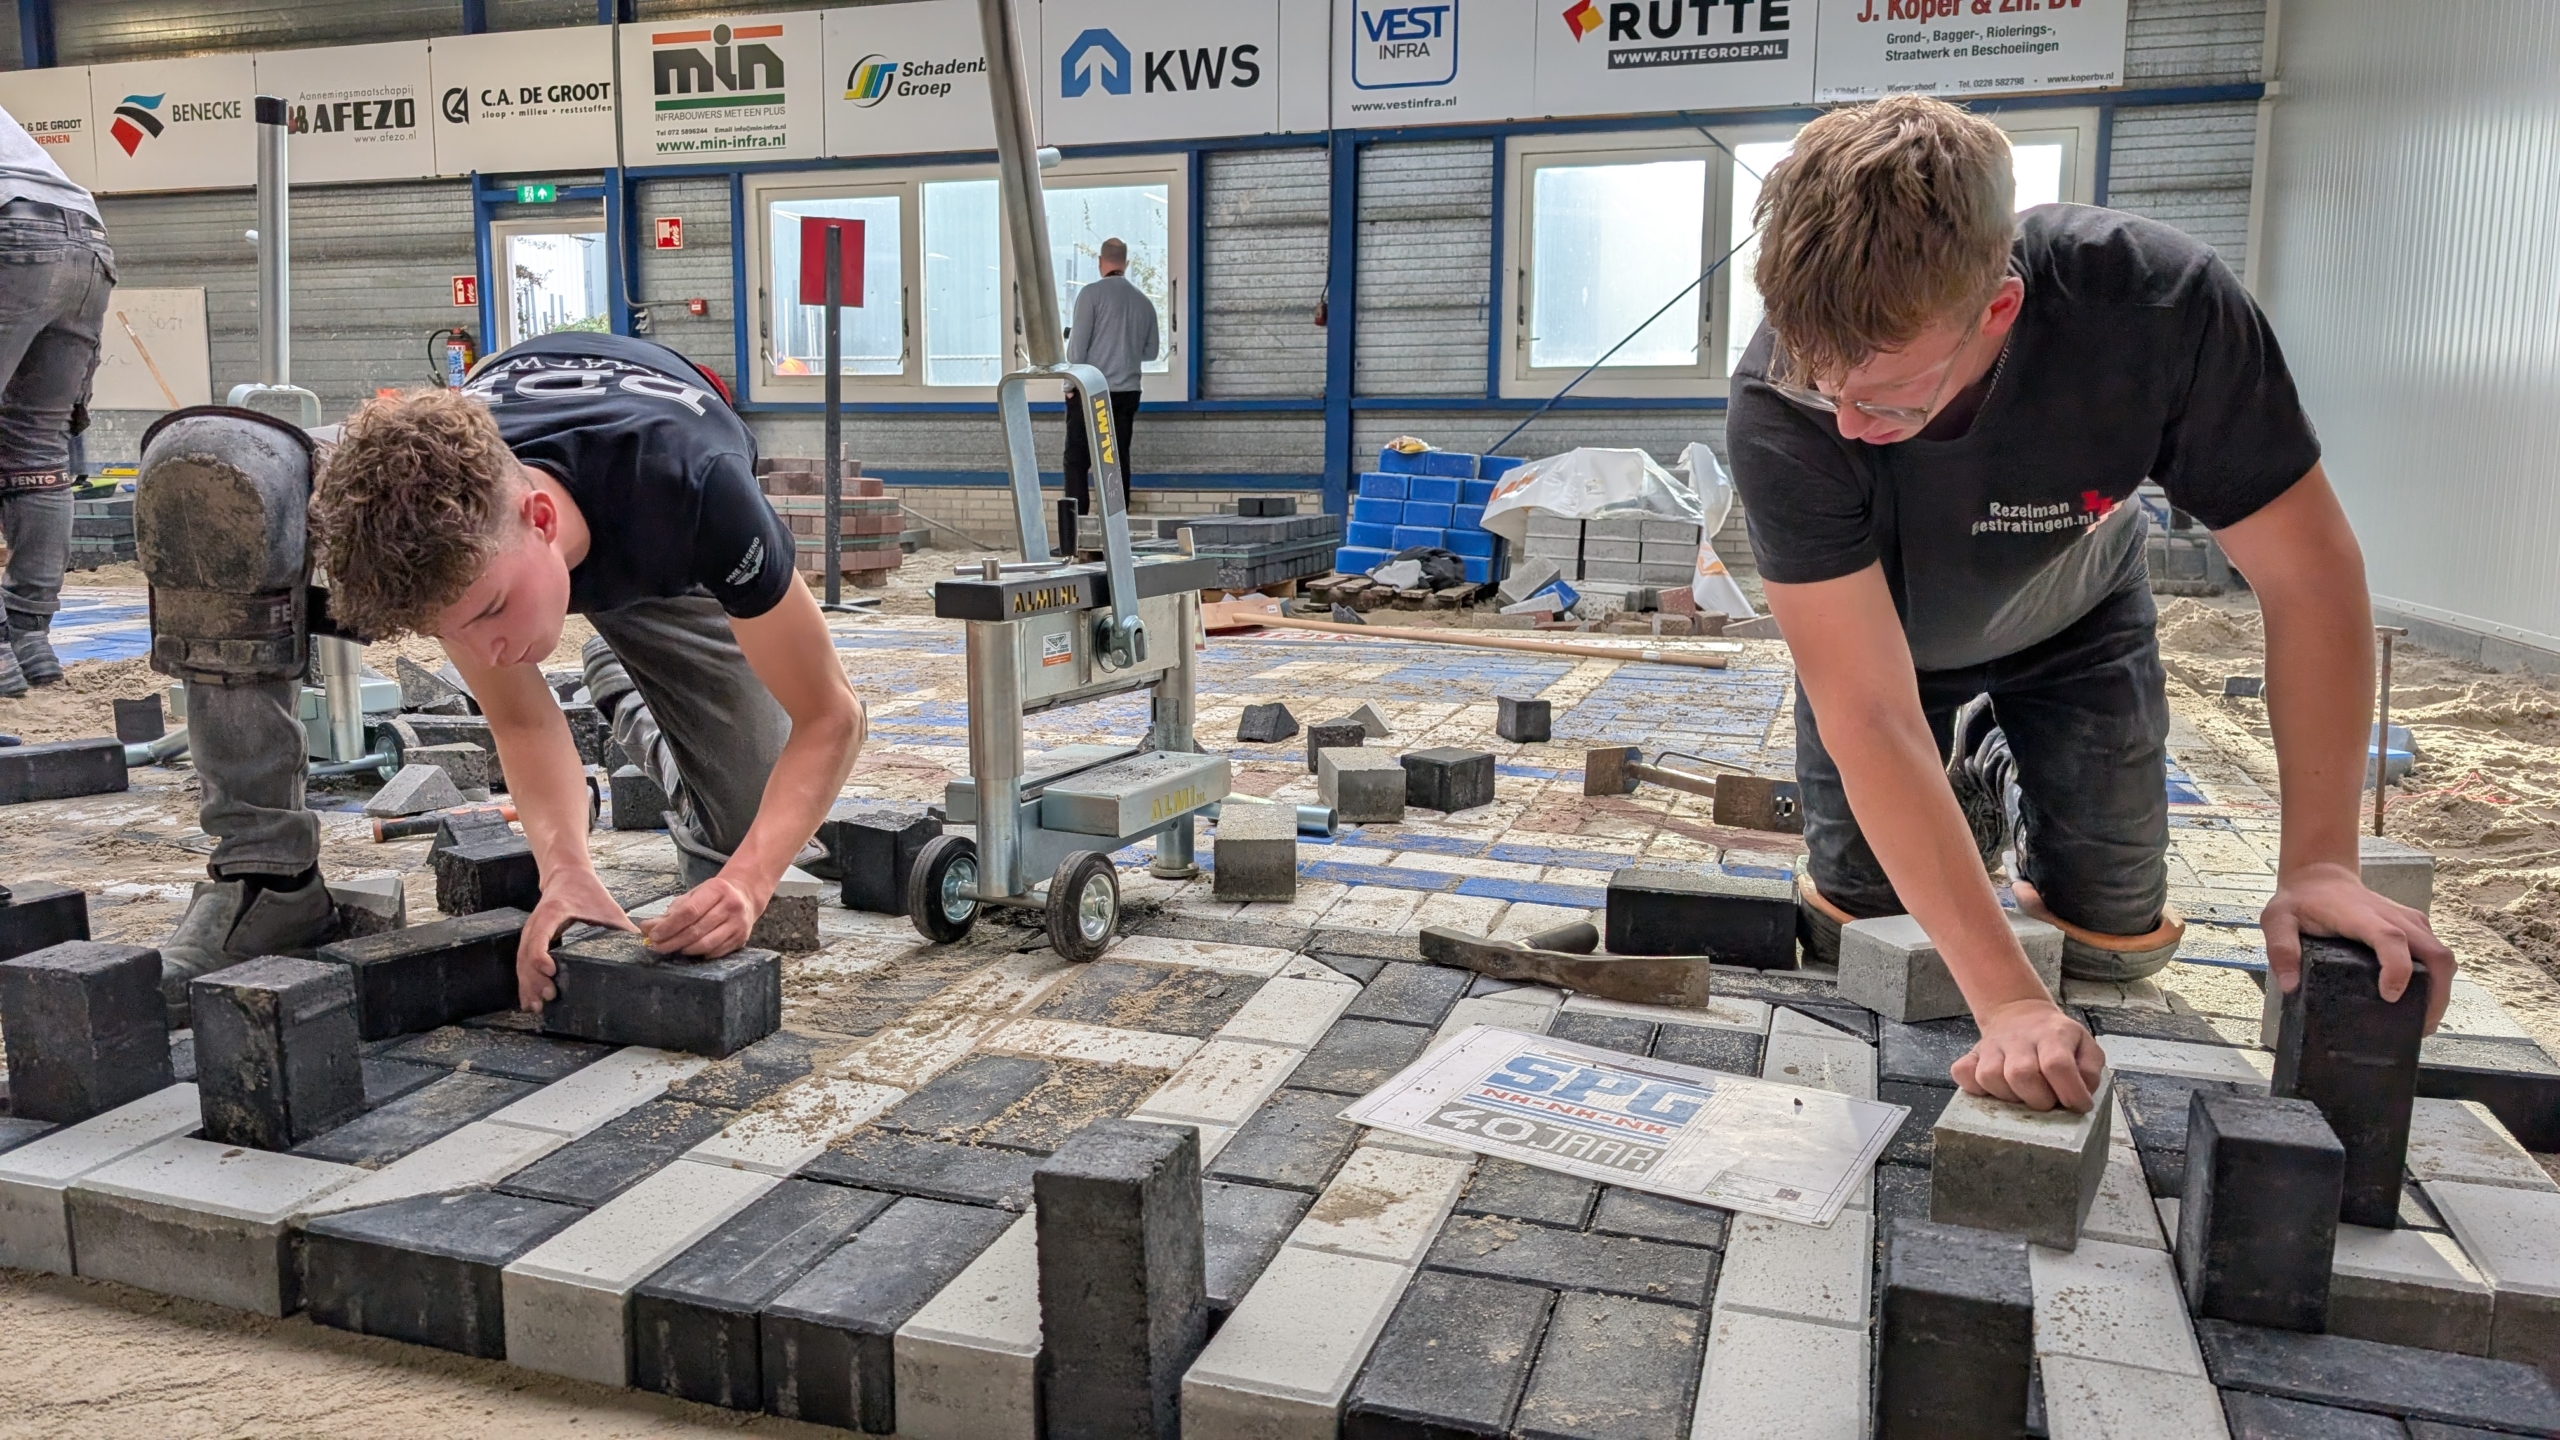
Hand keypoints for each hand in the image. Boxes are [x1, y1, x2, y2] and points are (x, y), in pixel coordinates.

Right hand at [519, 867, 635, 1011]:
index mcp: (553, 911)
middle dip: (535, 977)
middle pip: (527, 953)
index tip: (550, 970)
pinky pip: (523, 962)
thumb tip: (643, 946)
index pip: (541, 934)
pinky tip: (529, 999)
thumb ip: (621, 926)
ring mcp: (531, 932)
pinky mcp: (531, 940)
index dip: (541, 954)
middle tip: (549, 996)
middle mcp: (537, 923)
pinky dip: (525, 981)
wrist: (567, 875)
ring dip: (527, 984)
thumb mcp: (606, 906)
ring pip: (522, 961)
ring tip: (536, 1006)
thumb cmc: (586, 890)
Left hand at [643, 873, 762, 956]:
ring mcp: (738, 923)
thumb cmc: (713, 896)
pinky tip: (690, 951)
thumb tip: (646, 928)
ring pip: (706, 943)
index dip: (669, 926)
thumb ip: (670, 912)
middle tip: (657, 947)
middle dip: (672, 941)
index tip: (653, 935)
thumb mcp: (693, 896)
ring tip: (671, 949)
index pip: (689, 911)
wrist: (745, 896)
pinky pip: (716, 951)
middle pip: (696, 929)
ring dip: (685, 949)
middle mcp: (731, 906)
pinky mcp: (742, 938)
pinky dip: (700, 954)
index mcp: (717, 890)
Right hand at [1952, 998, 2107, 1111]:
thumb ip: (2090, 1070)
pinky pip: (1962, 1073)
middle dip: (2038, 1099)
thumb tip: (2083, 1093)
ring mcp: (1991, 1046)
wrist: (2021, 1014)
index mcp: (2052, 1035)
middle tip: (2047, 1102)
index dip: (2070, 1092)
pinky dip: (1974, 1087)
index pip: (2058, 1065)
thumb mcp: (2085, 1045)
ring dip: (2008, 1096)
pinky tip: (1993, 1089)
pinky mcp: (1972, 1054)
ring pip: (1990, 1077)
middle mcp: (2019, 1039)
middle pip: (2021, 1074)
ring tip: (2022, 1096)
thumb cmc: (2056, 1038)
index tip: (2078, 1105)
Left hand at [2263, 860, 2455, 1030]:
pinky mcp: (2416, 926)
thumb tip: (2290, 985)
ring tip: (2423, 1022)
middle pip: (2434, 953)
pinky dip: (2437, 979)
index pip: (2391, 939)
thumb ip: (2281, 949)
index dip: (2397, 968)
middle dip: (2437, 993)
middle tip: (2421, 1027)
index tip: (2390, 996)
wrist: (2321, 876)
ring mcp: (2409, 921)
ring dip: (2441, 991)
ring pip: (2442, 955)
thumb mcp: (2278, 920)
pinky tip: (2421, 1002)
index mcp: (2361, 916)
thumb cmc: (2301, 901)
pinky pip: (2436, 953)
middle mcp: (2394, 917)